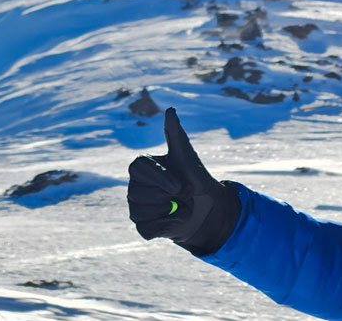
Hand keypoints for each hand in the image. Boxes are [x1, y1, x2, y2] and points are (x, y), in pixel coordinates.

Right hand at [127, 107, 238, 255]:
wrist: (207, 208)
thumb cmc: (195, 179)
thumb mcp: (188, 158)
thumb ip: (176, 135)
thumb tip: (170, 110)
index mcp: (141, 167)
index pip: (138, 169)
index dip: (159, 178)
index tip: (178, 184)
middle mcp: (134, 187)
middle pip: (139, 194)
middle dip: (168, 197)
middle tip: (182, 194)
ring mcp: (136, 207)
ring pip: (142, 212)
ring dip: (170, 212)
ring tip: (180, 207)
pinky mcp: (143, 226)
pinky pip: (146, 229)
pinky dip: (166, 227)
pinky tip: (176, 221)